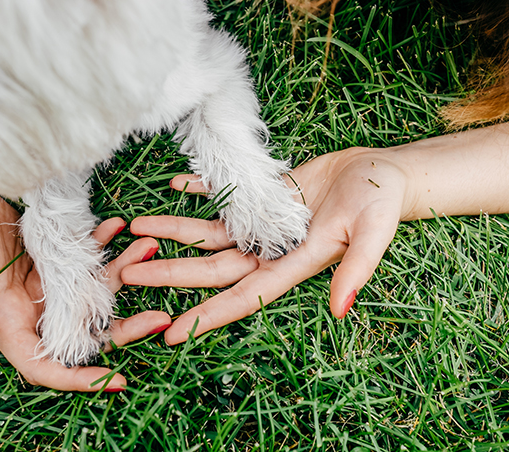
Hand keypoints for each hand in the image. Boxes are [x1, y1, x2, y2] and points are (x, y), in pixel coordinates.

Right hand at [0, 193, 169, 390]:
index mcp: (7, 321)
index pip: (44, 366)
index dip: (78, 378)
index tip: (117, 381)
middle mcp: (33, 308)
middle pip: (84, 330)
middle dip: (124, 327)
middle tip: (160, 316)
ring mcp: (48, 282)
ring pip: (94, 289)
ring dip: (123, 271)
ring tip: (147, 247)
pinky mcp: (57, 257)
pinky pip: (89, 257)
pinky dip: (105, 244)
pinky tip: (118, 225)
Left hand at [122, 147, 409, 344]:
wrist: (381, 174)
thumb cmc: (381, 203)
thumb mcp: (372, 233)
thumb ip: (356, 269)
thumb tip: (341, 309)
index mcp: (293, 265)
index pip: (243, 297)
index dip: (208, 317)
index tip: (171, 334)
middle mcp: (270, 251)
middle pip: (212, 268)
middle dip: (170, 273)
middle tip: (127, 274)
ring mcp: (263, 226)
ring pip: (209, 235)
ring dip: (173, 231)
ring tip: (135, 227)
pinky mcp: (262, 199)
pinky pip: (224, 199)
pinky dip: (200, 193)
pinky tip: (174, 186)